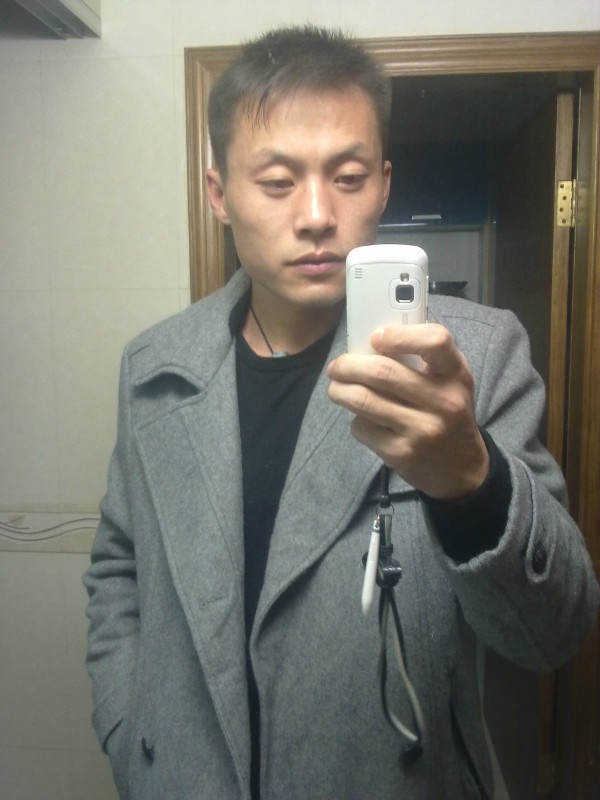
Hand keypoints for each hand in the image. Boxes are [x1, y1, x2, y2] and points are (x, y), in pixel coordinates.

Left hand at [327, 324, 488, 499]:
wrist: (461, 467)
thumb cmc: (447, 411)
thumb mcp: (450, 380)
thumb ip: (422, 358)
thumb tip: (368, 344)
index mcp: (456, 374)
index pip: (435, 341)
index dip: (399, 335)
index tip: (375, 338)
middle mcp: (444, 401)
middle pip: (382, 372)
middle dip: (348, 365)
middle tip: (337, 367)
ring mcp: (422, 430)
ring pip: (363, 400)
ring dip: (339, 390)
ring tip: (336, 388)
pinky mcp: (402, 453)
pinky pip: (363, 427)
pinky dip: (355, 420)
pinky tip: (363, 419)